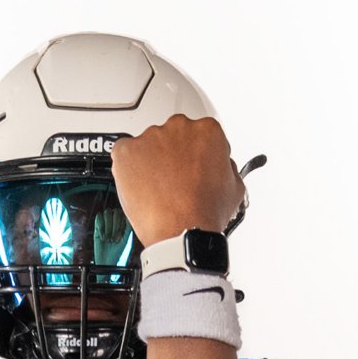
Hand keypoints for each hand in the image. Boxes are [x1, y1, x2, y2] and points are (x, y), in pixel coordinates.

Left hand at [111, 114, 243, 248]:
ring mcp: (151, 138)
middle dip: (172, 157)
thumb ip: (226, 167)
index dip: (196, 156)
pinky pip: (123, 154)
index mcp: (207, 130)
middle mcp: (179, 127)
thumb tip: (220, 166)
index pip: (200, 136)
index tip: (192, 169)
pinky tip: (139, 187)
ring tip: (157, 191)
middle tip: (174, 183)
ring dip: (150, 163)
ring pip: (148, 146)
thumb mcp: (234, 187)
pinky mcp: (127, 151)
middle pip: (173, 138)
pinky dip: (128, 169)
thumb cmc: (206, 213)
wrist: (181, 231)